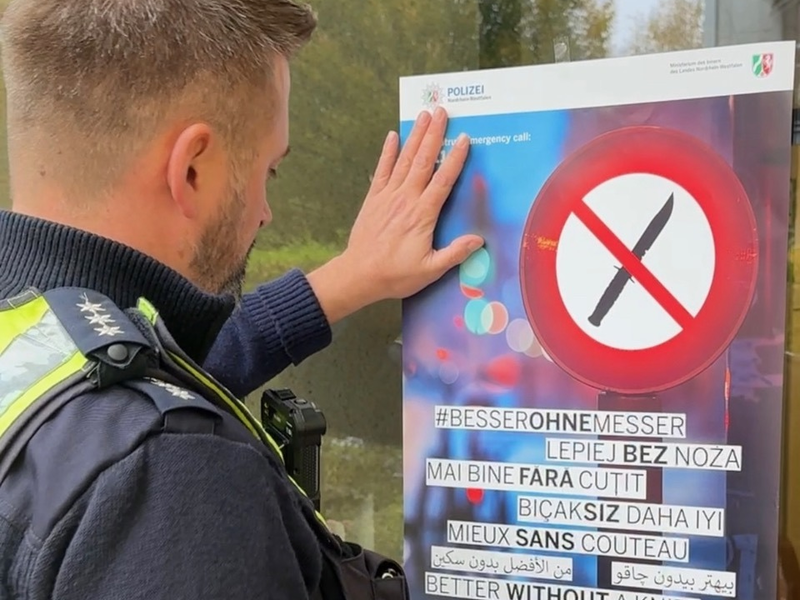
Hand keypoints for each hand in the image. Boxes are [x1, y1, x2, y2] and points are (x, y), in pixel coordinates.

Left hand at [307, 106, 482, 322]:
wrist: (359, 275)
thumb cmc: (396, 274)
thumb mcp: (430, 270)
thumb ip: (454, 254)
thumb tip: (478, 240)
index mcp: (423, 215)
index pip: (443, 181)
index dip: (455, 158)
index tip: (465, 138)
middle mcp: (406, 199)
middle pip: (424, 160)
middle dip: (434, 134)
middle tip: (442, 111)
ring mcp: (388, 196)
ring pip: (405, 160)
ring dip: (415, 136)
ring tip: (424, 114)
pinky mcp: (374, 199)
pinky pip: (382, 170)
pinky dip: (388, 152)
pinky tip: (393, 135)